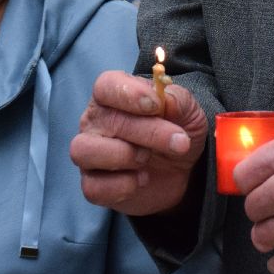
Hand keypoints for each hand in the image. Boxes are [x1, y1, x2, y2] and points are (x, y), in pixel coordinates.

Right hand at [69, 69, 208, 215]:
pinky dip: (122, 186)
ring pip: (84, 150)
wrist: (181, 170)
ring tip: (148, 159)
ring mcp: (89, 153)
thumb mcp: (188, 112)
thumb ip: (179, 101)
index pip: (106, 86)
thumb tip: (166, 99)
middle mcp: (95, 121)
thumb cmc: (177, 130)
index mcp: (113, 95)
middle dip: (148, 132)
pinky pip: (93, 187)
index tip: (156, 105)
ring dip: (124, 156)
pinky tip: (142, 180)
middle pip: (107, 120)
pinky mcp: (93, 184)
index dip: (129, 94)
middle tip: (178, 141)